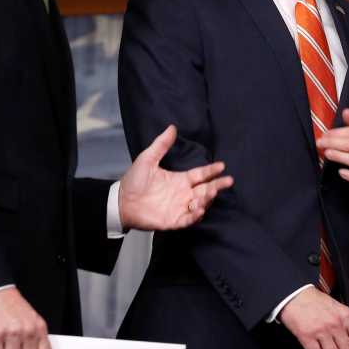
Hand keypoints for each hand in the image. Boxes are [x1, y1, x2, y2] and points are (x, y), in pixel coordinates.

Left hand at [119, 125, 234, 230]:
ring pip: (200, 204)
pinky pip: (188, 219)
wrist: (121, 201)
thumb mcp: (148, 159)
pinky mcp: (173, 220)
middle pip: (205, 190)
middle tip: (228, 181)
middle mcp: (182, 194)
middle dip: (217, 186)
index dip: (211, 171)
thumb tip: (172, 127)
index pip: (200, 175)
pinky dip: (195, 216)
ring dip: (207, 199)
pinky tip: (199, 208)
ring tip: (208, 193)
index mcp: (179, 180)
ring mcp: (179, 207)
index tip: (222, 165)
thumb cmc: (134, 180)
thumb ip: (161, 144)